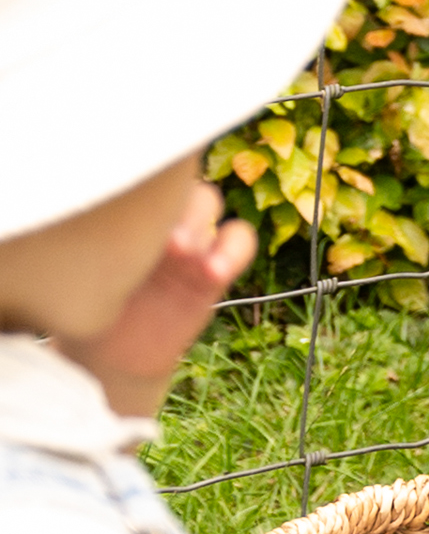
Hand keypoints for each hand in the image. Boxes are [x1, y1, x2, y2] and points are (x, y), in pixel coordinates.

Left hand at [56, 179, 252, 419]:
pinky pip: (239, 242)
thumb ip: (93, 251)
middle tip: (162, 237)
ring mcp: (188, 243)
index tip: (130, 212)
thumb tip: (88, 222)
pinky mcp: (212, 271)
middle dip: (173, 202)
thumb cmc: (87, 313)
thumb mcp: (83, 279)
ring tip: (185, 254)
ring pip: (209, 203)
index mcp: (121, 216)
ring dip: (202, 222)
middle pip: (176, 183)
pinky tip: (214, 272)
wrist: (111, 357)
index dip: (142, 184)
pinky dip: (234, 250)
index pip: (138, 176)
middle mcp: (157, 221)